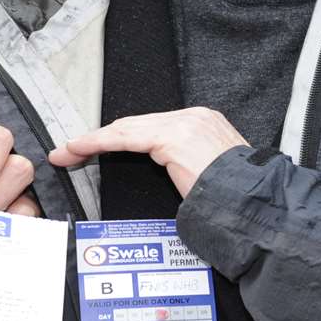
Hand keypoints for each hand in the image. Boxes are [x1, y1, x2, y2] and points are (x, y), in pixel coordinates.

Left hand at [48, 108, 246, 196]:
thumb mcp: (208, 174)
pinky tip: (79, 148)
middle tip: (71, 149)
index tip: (96, 146)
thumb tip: (167, 172)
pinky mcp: (172, 138)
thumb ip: (185, 165)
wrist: (254, 203)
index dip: (120, 136)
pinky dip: (98, 142)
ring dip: (92, 141)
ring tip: (67, 151)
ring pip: (126, 129)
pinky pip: (125, 138)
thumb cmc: (235, 197)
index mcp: (203, 123)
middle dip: (100, 137)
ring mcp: (183, 125)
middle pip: (135, 125)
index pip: (151, 127)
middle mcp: (193, 117)